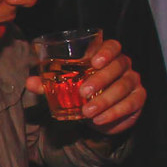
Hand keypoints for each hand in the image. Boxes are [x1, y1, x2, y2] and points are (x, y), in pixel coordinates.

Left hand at [26, 39, 145, 134]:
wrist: (97, 114)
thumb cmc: (80, 92)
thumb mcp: (63, 87)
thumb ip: (47, 84)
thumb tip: (29, 82)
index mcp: (106, 56)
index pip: (112, 46)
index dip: (106, 52)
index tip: (94, 62)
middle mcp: (123, 65)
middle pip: (118, 66)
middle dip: (101, 79)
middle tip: (83, 93)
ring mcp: (132, 81)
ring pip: (124, 86)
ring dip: (106, 100)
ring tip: (87, 112)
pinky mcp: (138, 98)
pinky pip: (131, 103)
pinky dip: (115, 112)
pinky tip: (100, 120)